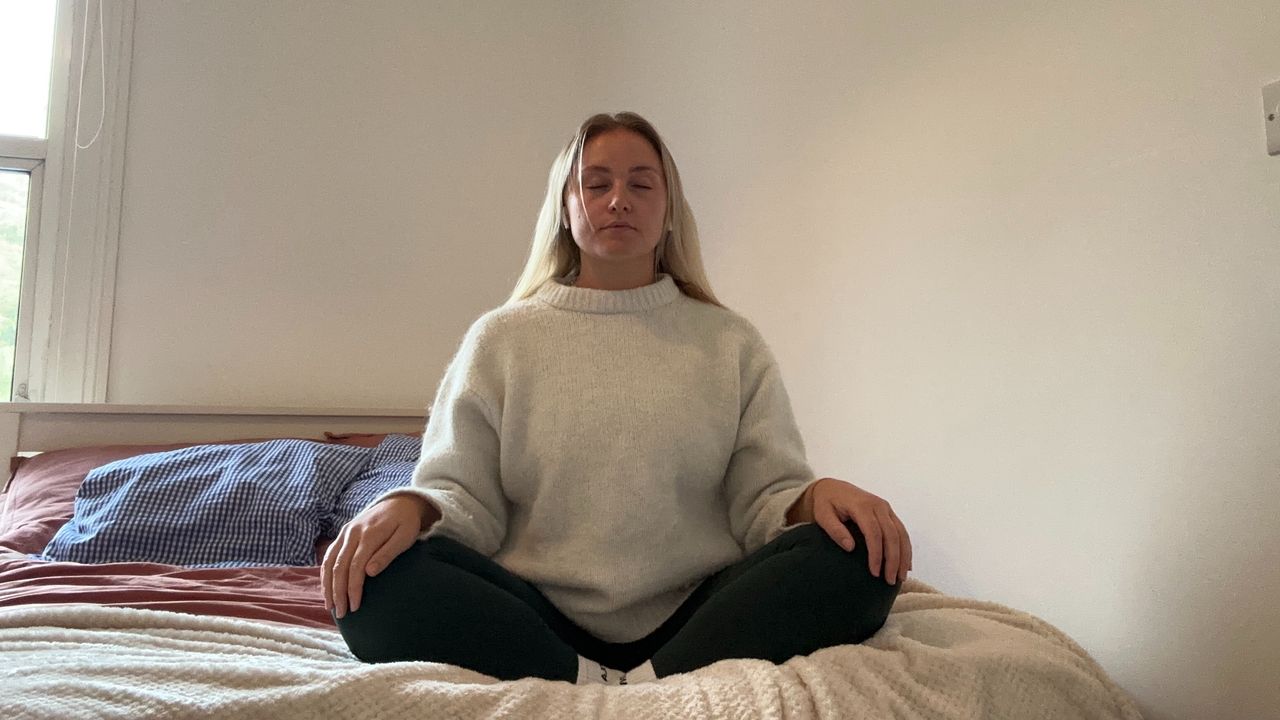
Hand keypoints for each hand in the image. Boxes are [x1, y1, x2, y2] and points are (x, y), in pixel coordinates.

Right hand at [321, 494, 434, 618]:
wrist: (399, 502)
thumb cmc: (405, 523)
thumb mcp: (404, 537)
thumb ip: (387, 553)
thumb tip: (369, 572)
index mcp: (368, 535)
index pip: (355, 567)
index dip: (353, 589)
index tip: (355, 607)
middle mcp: (352, 533)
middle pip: (339, 567)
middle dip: (338, 592)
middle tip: (341, 614)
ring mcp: (345, 532)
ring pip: (329, 562)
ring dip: (328, 585)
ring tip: (330, 606)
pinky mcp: (342, 534)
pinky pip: (329, 555)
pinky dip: (325, 573)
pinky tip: (326, 588)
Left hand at [810, 478, 912, 584]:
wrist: (832, 488)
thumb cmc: (826, 503)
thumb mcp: (823, 515)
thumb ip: (835, 530)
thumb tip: (850, 547)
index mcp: (862, 505)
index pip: (874, 533)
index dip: (876, 554)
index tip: (874, 572)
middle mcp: (878, 505)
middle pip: (891, 535)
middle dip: (893, 560)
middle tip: (890, 581)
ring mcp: (886, 508)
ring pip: (901, 534)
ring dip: (903, 556)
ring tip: (900, 577)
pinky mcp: (889, 513)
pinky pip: (901, 531)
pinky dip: (906, 548)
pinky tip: (906, 565)